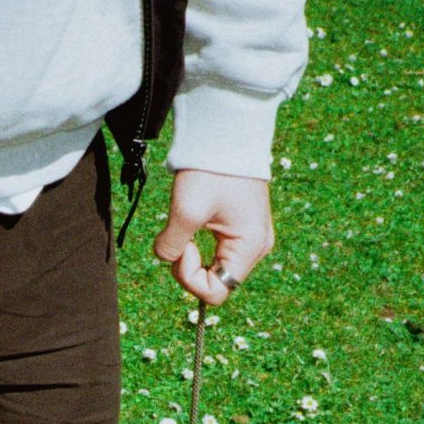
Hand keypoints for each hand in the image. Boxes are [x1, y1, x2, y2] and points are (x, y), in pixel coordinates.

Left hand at [153, 171, 273, 306]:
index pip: (215, 293)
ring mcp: (250, 238)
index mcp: (250, 248)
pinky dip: (198, 244)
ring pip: (213, 269)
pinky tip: (194, 224)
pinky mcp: (241, 228)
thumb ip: (171, 245)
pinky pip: (215, 253)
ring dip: (192, 254)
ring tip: (187, 225)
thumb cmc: (210, 169)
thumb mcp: (185, 210)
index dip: (190, 278)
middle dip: (189, 267)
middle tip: (182, 235)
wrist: (224, 131)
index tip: (183, 245)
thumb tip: (167, 258)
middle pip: (215, 283)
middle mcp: (256, 248)